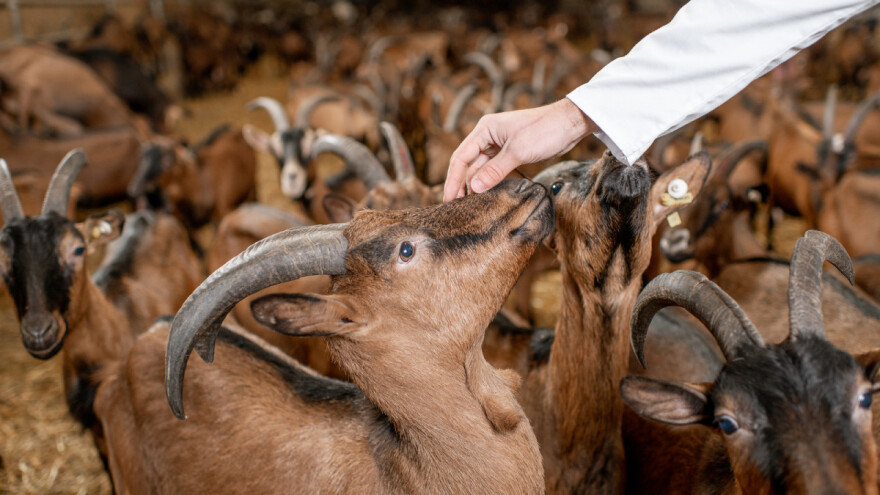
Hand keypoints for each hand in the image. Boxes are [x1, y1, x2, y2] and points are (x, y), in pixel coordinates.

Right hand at [443, 98, 594, 201]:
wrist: (570, 124)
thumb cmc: (545, 130)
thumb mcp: (518, 151)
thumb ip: (495, 170)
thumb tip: (475, 188)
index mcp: (485, 129)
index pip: (461, 157)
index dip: (453, 179)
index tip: (448, 199)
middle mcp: (488, 136)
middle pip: (468, 164)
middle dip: (462, 185)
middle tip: (456, 208)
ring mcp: (498, 145)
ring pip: (480, 169)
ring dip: (476, 185)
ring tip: (470, 206)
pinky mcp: (509, 154)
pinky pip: (493, 170)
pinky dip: (489, 182)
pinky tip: (486, 196)